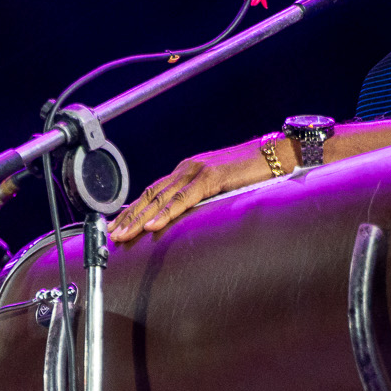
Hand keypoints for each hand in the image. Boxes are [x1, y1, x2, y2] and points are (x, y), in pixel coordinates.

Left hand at [107, 134, 282, 242]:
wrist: (278, 155)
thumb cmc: (253, 174)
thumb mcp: (220, 188)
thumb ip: (202, 198)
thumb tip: (188, 219)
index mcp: (187, 171)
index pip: (153, 192)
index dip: (133, 209)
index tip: (118, 226)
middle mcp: (187, 168)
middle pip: (150, 195)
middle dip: (129, 216)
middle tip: (112, 235)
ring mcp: (198, 171)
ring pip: (162, 197)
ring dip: (140, 218)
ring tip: (124, 235)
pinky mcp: (212, 177)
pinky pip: (184, 198)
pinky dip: (166, 212)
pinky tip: (153, 225)